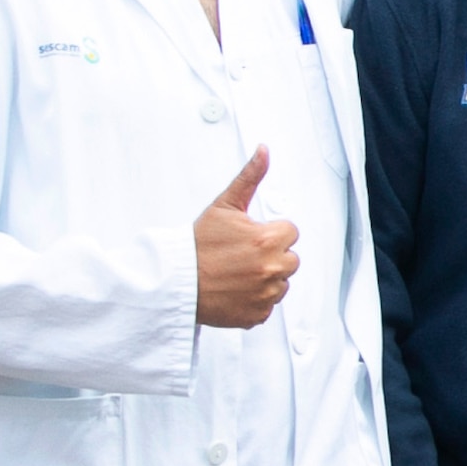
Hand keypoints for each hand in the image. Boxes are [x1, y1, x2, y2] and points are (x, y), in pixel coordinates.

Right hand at [192, 149, 300, 329]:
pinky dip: (255, 300)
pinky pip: (268, 305)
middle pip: (290, 259)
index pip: (290, 232)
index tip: (248, 237)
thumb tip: (264, 151)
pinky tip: (235, 290)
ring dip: (266, 278)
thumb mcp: (224, 205)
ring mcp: (266, 294)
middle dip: (271, 255)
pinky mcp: (258, 314)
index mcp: (268, 239)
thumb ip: (250, 177)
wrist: (176, 281)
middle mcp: (272, 268)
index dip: (269, 232)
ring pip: (281, 283)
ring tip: (237, 273)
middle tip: (241, 255)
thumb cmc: (198, 244)